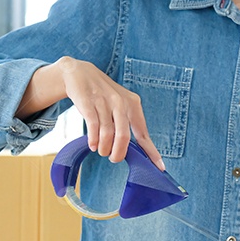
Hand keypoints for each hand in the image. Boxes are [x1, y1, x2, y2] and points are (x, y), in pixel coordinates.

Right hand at [19, 57, 165, 169]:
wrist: (80, 73)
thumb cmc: (103, 95)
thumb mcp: (120, 104)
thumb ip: (127, 123)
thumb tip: (134, 148)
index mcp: (133, 104)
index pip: (143, 133)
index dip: (151, 151)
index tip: (159, 167)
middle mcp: (121, 103)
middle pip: (124, 136)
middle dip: (119, 153)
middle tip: (114, 159)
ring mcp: (105, 102)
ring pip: (108, 134)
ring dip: (104, 148)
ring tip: (102, 151)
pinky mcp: (88, 103)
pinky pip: (93, 127)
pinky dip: (93, 140)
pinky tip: (93, 146)